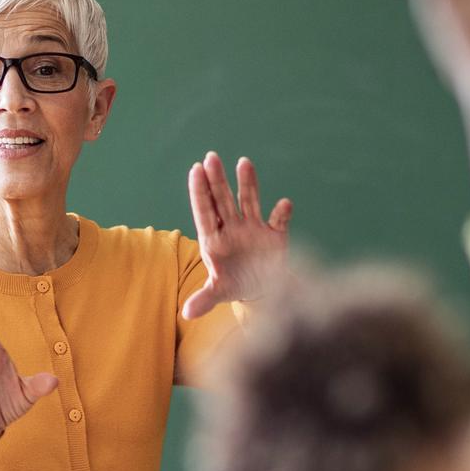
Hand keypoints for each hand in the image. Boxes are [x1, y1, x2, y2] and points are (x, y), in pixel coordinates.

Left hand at [183, 152, 291, 319]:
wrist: (261, 291)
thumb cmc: (234, 286)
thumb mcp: (218, 293)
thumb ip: (203, 300)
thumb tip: (186, 314)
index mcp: (214, 239)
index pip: (205, 211)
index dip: (200, 192)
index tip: (196, 170)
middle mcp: (232, 229)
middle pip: (223, 200)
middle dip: (217, 180)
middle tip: (211, 157)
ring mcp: (253, 229)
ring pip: (249, 202)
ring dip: (248, 184)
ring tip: (243, 162)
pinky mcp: (274, 236)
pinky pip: (278, 221)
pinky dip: (281, 213)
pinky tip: (284, 205)